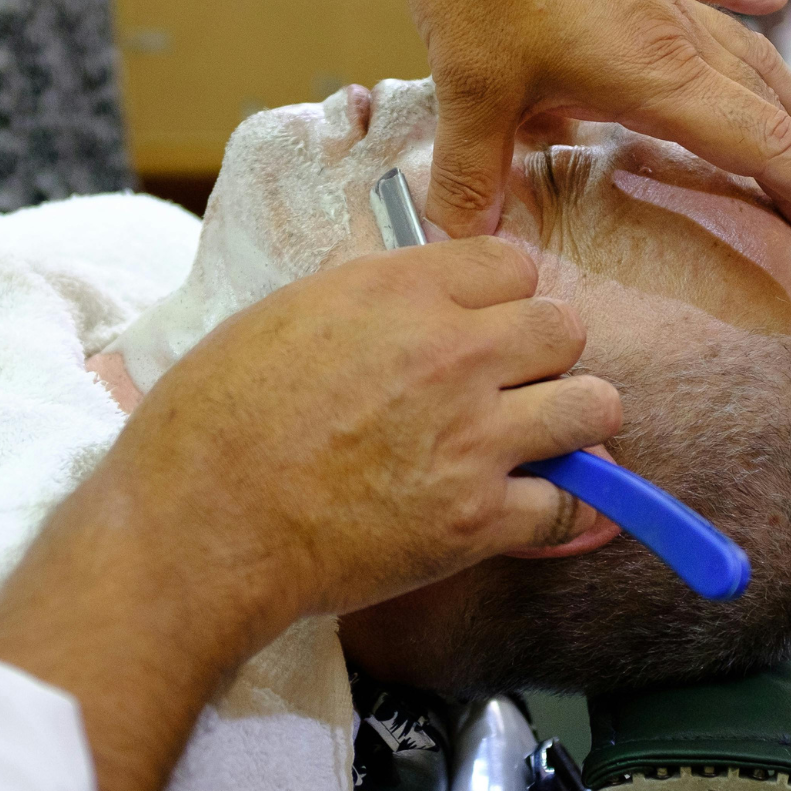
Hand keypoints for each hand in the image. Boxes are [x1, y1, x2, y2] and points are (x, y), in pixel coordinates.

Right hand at [115, 234, 619, 617]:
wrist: (198, 527)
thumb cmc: (210, 426)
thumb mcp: (281, 318)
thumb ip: (366, 302)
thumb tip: (410, 303)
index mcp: (396, 292)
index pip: (512, 264)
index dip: (501, 298)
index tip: (485, 325)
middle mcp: (449, 352)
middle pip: (565, 328)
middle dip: (545, 356)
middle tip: (513, 386)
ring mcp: (471, 436)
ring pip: (593, 408)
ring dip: (571, 426)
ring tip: (540, 444)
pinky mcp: (476, 520)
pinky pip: (569, 506)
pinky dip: (556, 514)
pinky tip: (527, 511)